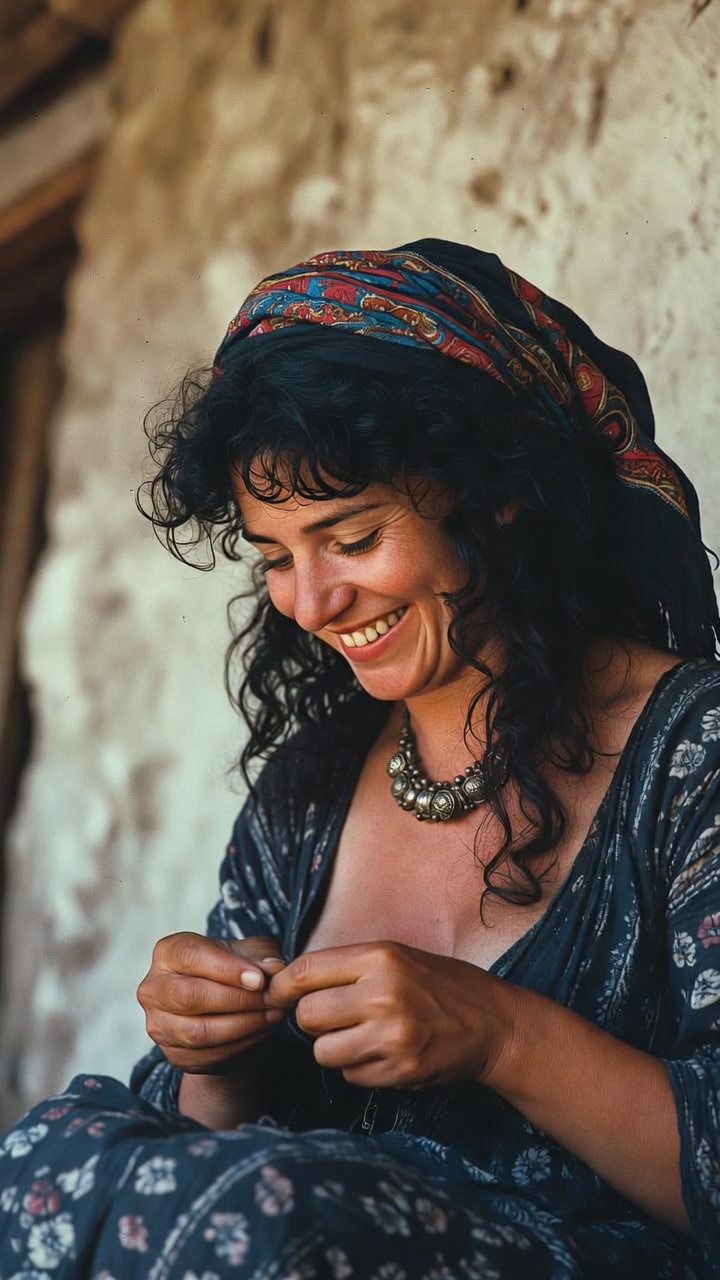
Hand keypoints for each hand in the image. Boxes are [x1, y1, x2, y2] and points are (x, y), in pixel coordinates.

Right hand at [137, 932, 285, 1073]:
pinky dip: (240, 1045)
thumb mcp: (248, 951)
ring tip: (271, 1015)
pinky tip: (260, 1031)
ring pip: (198, 1031)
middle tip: (271, 999)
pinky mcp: (172, 1054)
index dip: (227, 969)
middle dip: (237, 999)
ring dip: (242, 1025)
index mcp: (168, 952)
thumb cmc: (231, 968)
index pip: (191, 956)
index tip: (259, 979)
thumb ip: (261, 956)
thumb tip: (273, 969)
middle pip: (190, 996)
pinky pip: (207, 1054)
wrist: (221, 1006)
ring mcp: (159, 1024)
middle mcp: (153, 988)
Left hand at [266, 941, 515, 1089]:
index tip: (277, 995)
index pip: (306, 971)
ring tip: (360, 1037)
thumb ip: (348, 968)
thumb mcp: (396, 957)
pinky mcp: (400, 1070)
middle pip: (308, 1015)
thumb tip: (288, 982)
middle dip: (314, 1021)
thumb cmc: (438, 985)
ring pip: (323, 1052)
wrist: (493, 1023)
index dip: (283, 987)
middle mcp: (384, 994)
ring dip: (334, 1049)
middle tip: (334, 1018)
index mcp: (380, 958)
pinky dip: (359, 1069)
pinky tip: (383, 1054)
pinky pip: (350, 1076)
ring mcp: (392, 1036)